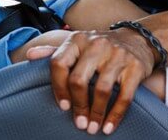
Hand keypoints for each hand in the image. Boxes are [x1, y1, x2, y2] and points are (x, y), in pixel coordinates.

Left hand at [33, 29, 155, 135]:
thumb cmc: (99, 47)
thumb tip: (30, 56)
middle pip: (79, 80)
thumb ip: (53, 51)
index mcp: (77, 40)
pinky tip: (108, 126)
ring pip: (102, 90)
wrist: (137, 38)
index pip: (59, 63)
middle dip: (78, 105)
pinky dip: (115, 115)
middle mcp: (96, 44)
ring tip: (92, 128)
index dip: (58, 88)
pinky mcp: (135, 67)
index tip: (63, 106)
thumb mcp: (77, 44)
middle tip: (79, 123)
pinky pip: (124, 96)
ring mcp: (117, 55)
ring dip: (96, 114)